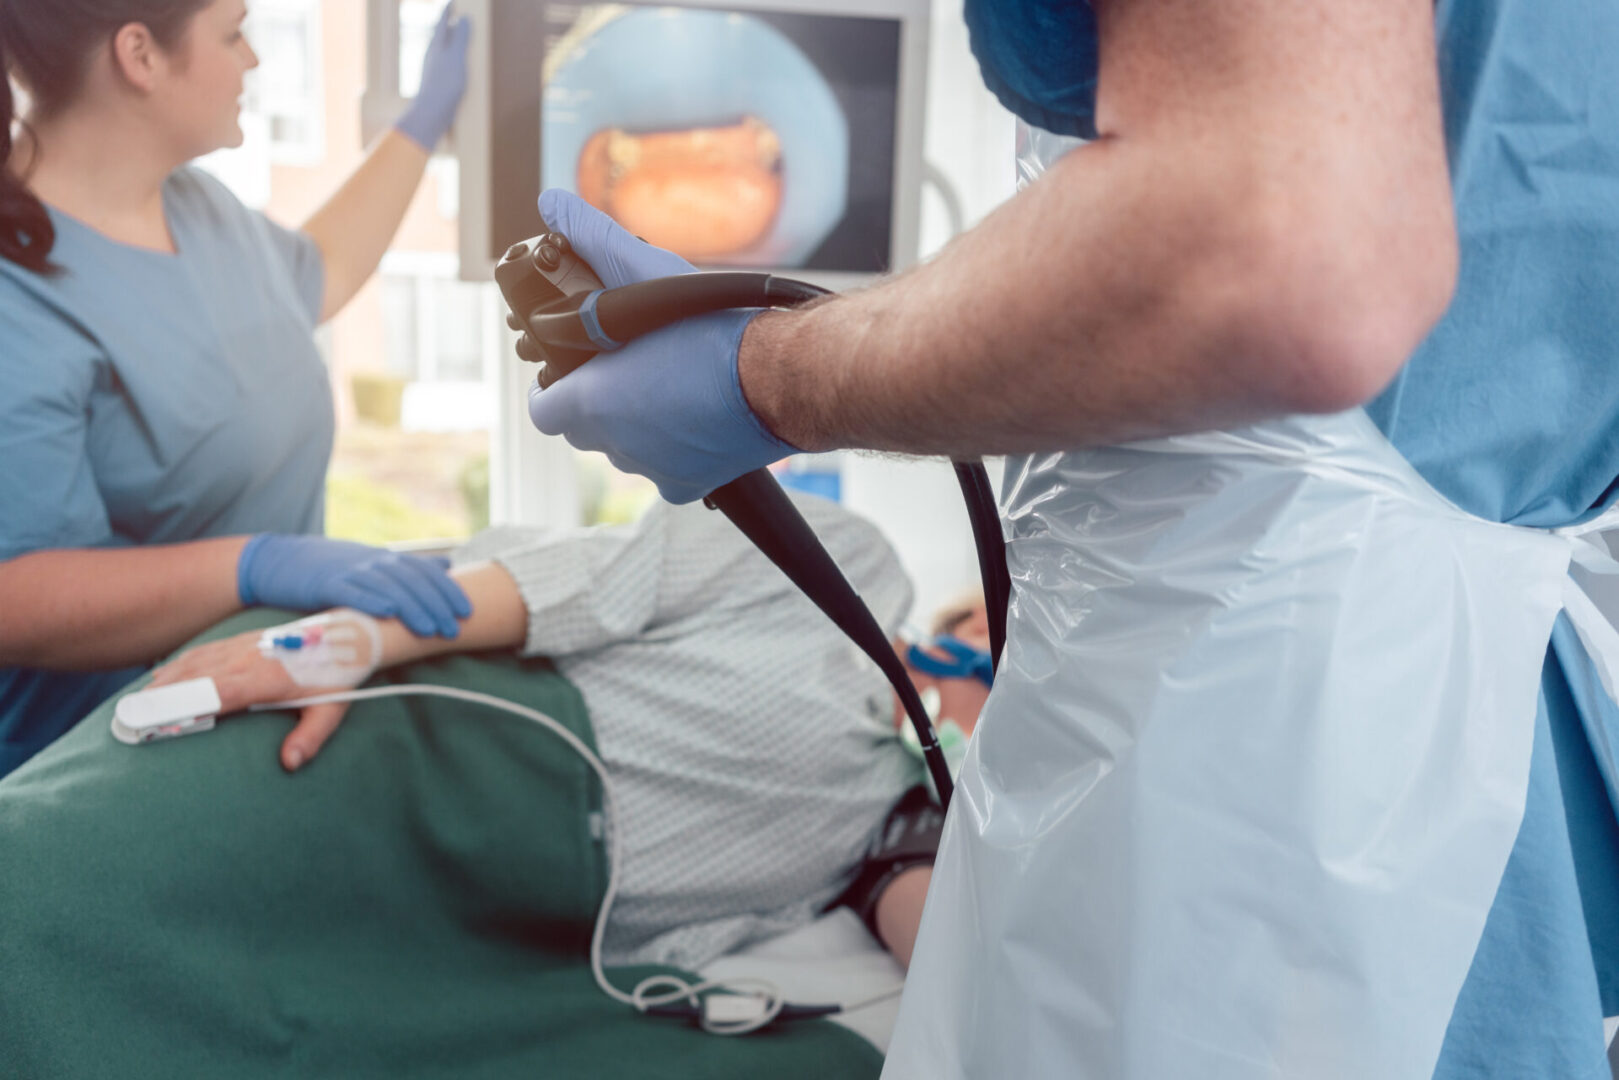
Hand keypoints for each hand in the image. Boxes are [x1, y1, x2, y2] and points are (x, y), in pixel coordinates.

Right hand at [149, 631, 351, 772]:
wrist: (347, 635)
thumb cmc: (337, 675)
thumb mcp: (332, 710)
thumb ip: (310, 737)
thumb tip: (290, 764)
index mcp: (267, 677)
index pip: (219, 693)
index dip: (188, 706)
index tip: (159, 722)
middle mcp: (248, 658)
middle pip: (196, 679)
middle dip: (161, 699)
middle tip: (129, 720)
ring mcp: (242, 646)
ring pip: (194, 663)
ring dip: (163, 683)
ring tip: (134, 705)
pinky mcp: (240, 640)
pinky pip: (202, 652)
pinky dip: (178, 665)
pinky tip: (159, 678)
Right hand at [237, 534, 470, 637]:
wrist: (280, 560)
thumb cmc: (331, 569)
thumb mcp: (373, 566)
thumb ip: (409, 570)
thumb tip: (447, 567)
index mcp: (386, 559)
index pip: (424, 571)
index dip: (447, 590)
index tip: (467, 611)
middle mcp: (372, 561)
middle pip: (411, 580)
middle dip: (435, 605)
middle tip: (454, 628)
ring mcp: (349, 570)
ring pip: (387, 587)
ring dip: (411, 608)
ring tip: (429, 628)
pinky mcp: (324, 582)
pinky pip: (350, 591)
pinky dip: (370, 600)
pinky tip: (388, 612)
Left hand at [394, 3, 471, 150]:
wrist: (431, 115)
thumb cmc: (444, 85)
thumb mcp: (456, 58)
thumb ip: (461, 38)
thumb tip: (464, 19)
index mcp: (436, 46)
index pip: (442, 22)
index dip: (448, 10)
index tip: (453, 2)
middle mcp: (432, 56)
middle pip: (441, 35)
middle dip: (449, 26)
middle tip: (456, 16)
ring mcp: (433, 71)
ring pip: (442, 51)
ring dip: (451, 43)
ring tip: (460, 40)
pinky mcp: (437, 85)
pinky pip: (446, 66)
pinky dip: (453, 60)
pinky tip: (458, 68)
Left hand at [526, 189, 799, 503]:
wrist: (781, 377)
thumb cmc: (712, 328)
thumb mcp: (645, 270)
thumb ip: (591, 237)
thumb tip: (553, 202)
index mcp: (589, 402)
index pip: (543, 408)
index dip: (556, 386)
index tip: (580, 367)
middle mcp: (613, 445)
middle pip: (585, 428)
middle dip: (600, 399)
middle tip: (634, 365)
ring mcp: (650, 469)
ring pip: (628, 448)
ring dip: (638, 423)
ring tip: (672, 383)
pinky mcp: (688, 484)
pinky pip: (666, 471)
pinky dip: (676, 448)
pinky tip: (697, 416)